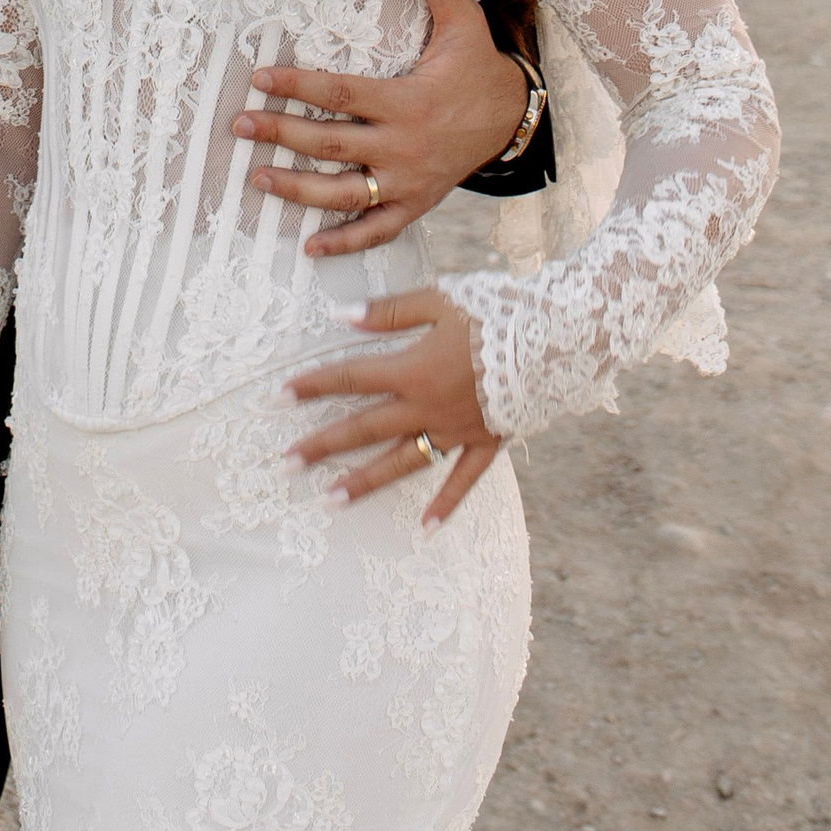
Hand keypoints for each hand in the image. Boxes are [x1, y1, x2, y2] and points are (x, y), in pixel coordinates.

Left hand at [233, 0, 526, 250]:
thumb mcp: (465, 27)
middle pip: (331, 144)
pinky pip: (377, 230)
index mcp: (408, 102)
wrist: (511, 121)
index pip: (341, 94)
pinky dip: (344, 241)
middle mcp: (404, 146)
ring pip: (344, 193)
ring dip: (298, 190)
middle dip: (281, 135)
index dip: (298, 86)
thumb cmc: (477, 71)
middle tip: (240, 126)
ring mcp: (408, 182)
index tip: (260, 78)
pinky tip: (309, 245)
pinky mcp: (416, 205)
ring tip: (257, 179)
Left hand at [285, 285, 501, 524]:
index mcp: (412, 369)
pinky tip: (425, 530)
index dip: (311, 385)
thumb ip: (390, 313)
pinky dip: (445, 505)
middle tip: (286, 465)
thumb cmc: (495, 311)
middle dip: (322, 446)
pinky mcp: (485, 444)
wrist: (555, 339)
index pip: (349, 378)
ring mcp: (455, 431)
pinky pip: (462, 481)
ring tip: (329, 502)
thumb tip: (341, 316)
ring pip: (402, 462)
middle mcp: (427, 407)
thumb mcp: (439, 300)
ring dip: (364, 482)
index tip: (275, 397)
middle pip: (364, 429)